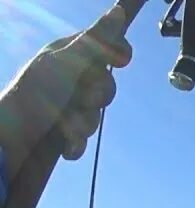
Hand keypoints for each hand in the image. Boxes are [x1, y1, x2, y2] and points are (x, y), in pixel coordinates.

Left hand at [0, 3, 132, 175]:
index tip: (121, 62)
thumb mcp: (67, 63)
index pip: (103, 45)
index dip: (116, 52)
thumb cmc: (34, 96)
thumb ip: (95, 40)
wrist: (8, 144)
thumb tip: (118, 11)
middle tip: (80, 98)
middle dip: (97, 96)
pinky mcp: (63, 132)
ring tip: (64, 127)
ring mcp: (64, 106)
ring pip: (96, 114)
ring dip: (84, 123)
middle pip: (105, 83)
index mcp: (64, 56)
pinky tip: (63, 144)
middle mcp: (65, 79)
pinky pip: (84, 137)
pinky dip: (75, 142)